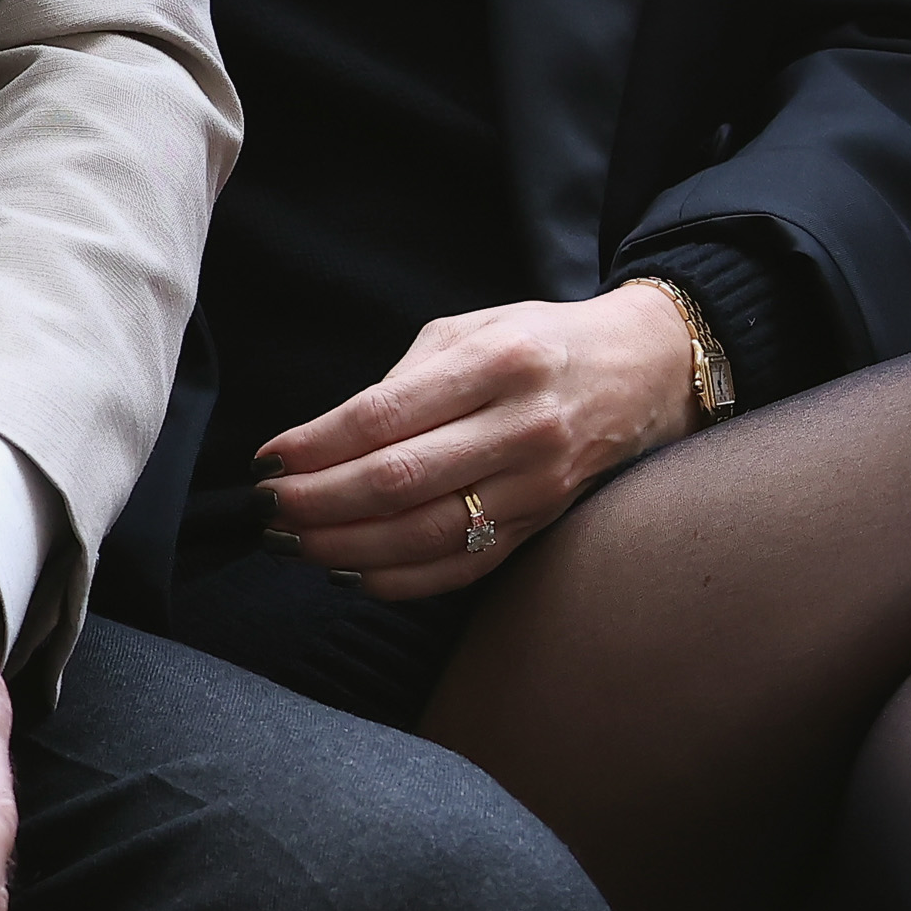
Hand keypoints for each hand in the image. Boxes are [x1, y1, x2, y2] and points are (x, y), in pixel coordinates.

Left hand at [256, 284, 705, 599]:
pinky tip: (349, 572)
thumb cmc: (537, 344)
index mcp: (499, 362)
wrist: (641, 372)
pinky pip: (458, 569)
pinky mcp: (540, 525)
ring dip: (344, 547)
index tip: (268, 460)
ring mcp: (536, 485)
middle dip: (317, 502)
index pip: (385, 416)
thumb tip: (323, 446)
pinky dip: (396, 580)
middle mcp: (523, 427)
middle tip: (268, 509)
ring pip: (424, 535)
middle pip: (399, 481)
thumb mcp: (471, 331)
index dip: (316, 445)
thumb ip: (401, 383)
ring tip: (293, 543)